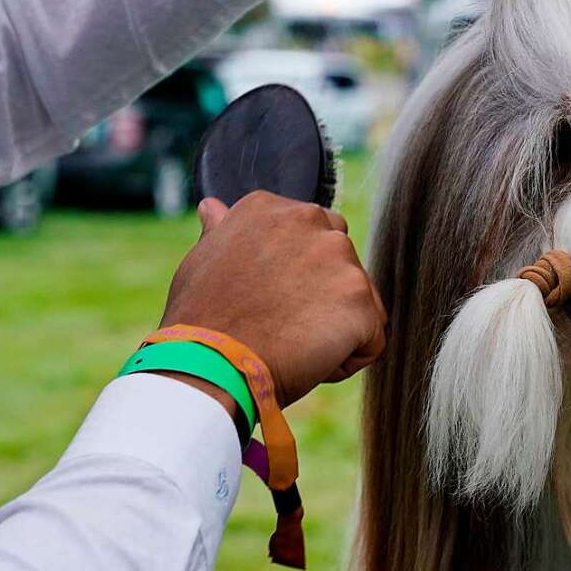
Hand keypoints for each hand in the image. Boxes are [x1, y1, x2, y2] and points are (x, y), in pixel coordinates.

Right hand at [159, 192, 386, 407]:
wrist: (209, 364)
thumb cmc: (200, 321)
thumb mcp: (201, 261)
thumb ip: (224, 231)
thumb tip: (215, 207)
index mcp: (271, 208)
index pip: (312, 238)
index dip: (295, 279)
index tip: (265, 300)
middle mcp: (309, 219)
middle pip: (343, 265)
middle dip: (323, 299)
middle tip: (280, 326)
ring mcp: (339, 257)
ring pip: (359, 304)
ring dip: (333, 331)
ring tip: (289, 345)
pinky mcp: (361, 299)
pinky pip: (370, 341)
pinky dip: (346, 360)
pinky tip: (308, 363)